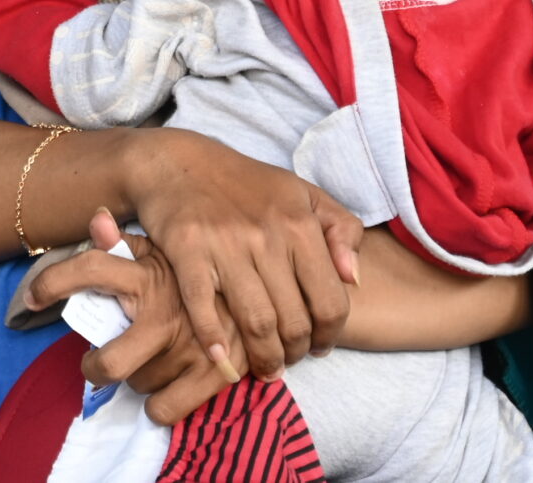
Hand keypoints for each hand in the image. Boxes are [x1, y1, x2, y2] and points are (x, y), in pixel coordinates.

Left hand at [26, 211, 234, 426]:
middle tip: (95, 364)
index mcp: (149, 274)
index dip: (53, 283)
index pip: (89, 269)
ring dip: (138, 377)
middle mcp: (165, 312)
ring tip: (150, 360)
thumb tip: (96, 217)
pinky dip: (160, 406)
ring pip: (137, 383)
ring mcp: (189, 348)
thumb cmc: (200, 271)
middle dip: (95, 369)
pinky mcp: (214, 376)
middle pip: (110, 363)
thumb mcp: (164, 249)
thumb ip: (124, 241)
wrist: (265, 289)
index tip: (30, 297)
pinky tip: (164, 389)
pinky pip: (165, 409)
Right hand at [120, 129, 361, 378]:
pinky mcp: (187, 251)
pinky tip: (221, 359)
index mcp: (300, 224)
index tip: (319, 346)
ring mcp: (225, 245)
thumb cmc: (246, 184)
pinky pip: (204, 309)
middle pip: (294, 320)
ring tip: (264, 368)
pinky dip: (214, 342)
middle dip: (295, 352)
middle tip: (288, 361)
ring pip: (256, 322)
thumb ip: (341, 229)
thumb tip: (354, 278)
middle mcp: (267, 236)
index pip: (331, 301)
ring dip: (264, 358)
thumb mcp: (303, 193)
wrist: (179, 163)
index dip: (330, 335)